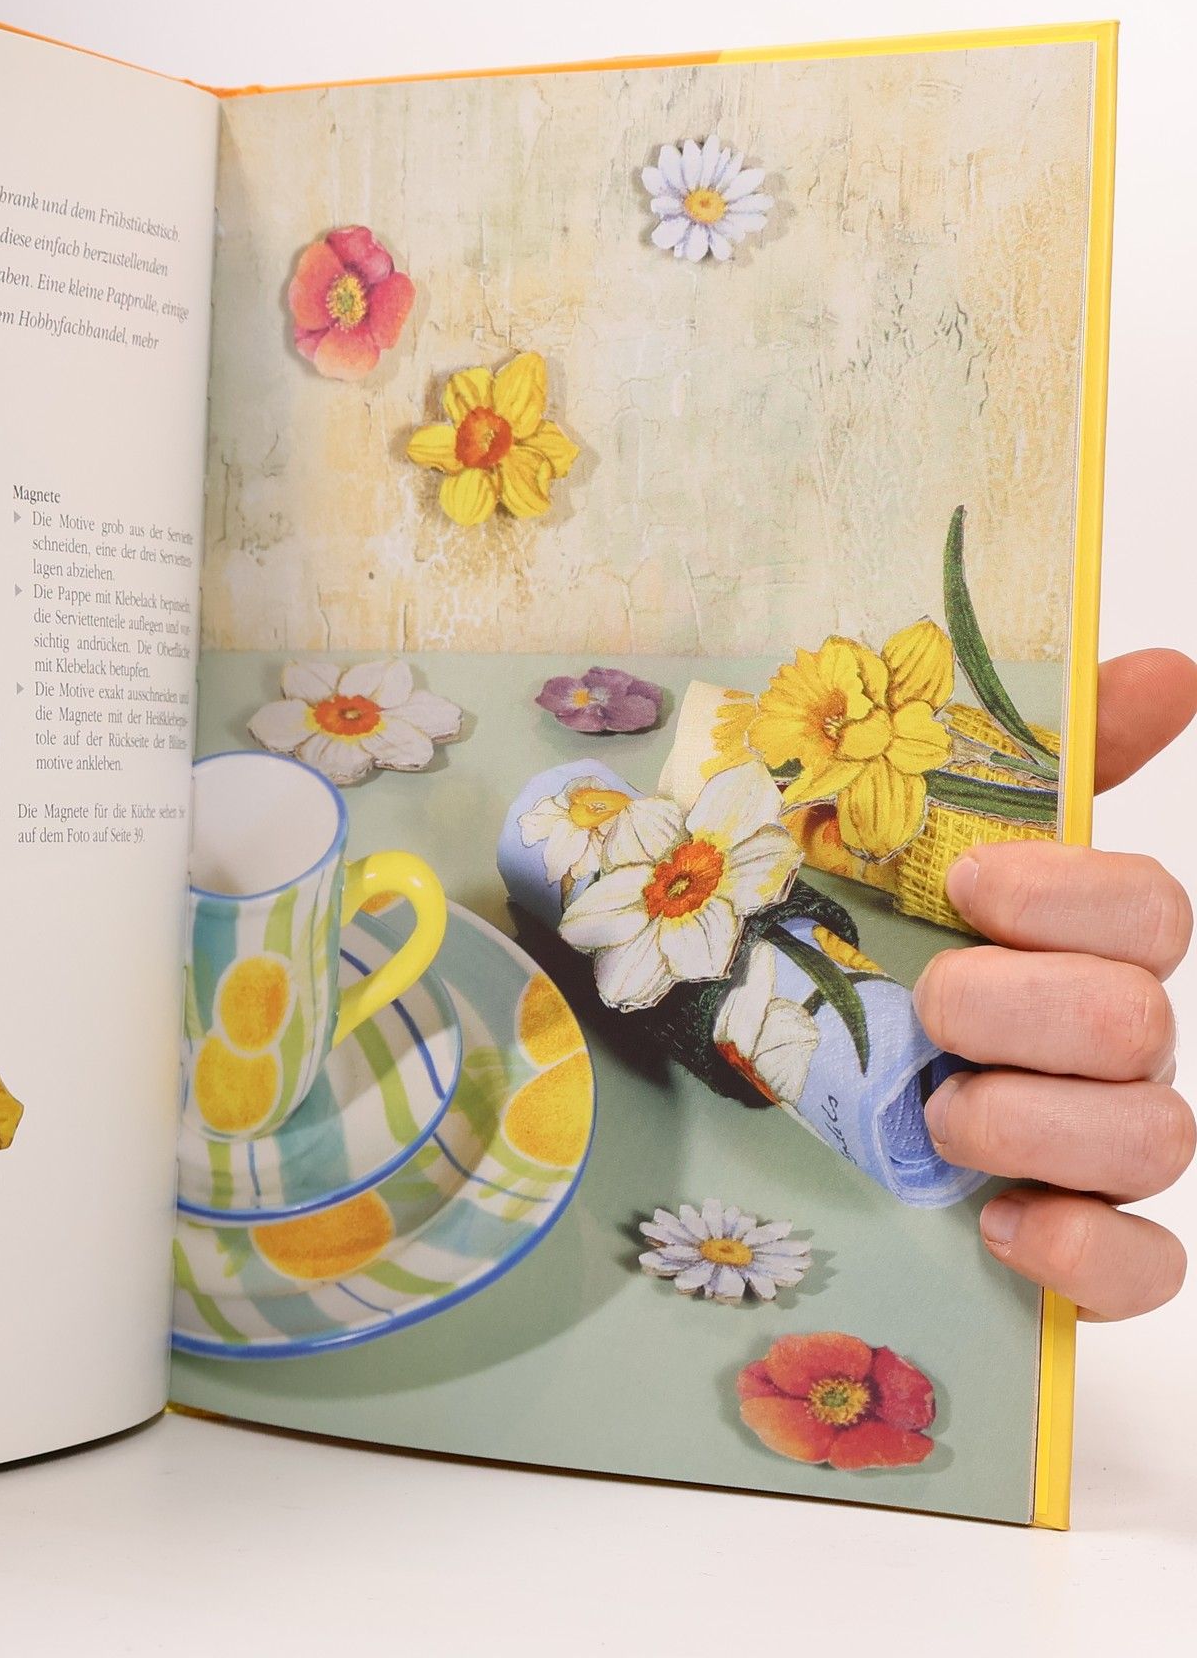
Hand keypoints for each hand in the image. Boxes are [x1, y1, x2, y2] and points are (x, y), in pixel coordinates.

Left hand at [916, 649, 1196, 1318]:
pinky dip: (1085, 1254)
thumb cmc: (852, 945)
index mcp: (1071, 937)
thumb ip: (1023, 752)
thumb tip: (1173, 666)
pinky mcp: (1079, 1245)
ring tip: (939, 1114)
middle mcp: (1107, 1037)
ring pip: (1156, 1139)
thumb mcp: (895, 837)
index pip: (1151, 909)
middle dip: (1022, 1011)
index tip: (968, 884)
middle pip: (1139, 1021)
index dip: (1071, 893)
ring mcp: (1097, 1144)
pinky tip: (1002, 1225)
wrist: (777, 1072)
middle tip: (929, 1010)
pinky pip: (1143, 1268)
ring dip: (1033, 1123)